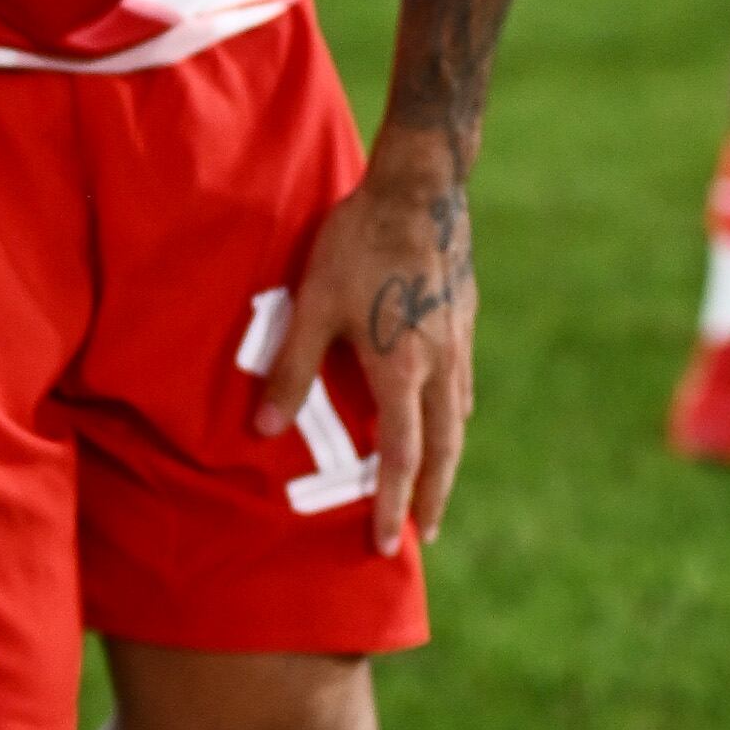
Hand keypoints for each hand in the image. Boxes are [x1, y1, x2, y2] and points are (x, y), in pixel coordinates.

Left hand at [255, 140, 474, 551]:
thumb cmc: (359, 243)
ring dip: (447, 460)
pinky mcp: (465, 319)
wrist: (422, 188)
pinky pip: (462, 384)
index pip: (402, 456)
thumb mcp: (313, 304)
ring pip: (458, 418)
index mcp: (402, 368)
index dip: (391, 502)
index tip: (384, 541)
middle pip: (444, 449)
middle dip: (433, 496)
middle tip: (425, 533)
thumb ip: (291, 368)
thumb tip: (263, 428)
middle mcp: (440, 364)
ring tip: (435, 487)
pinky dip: (453, 415)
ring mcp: (459, 342)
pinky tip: (445, 416)